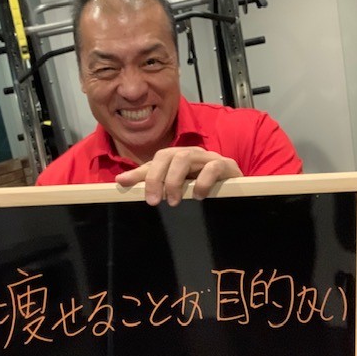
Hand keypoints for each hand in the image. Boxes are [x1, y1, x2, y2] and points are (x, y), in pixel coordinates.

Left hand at [115, 147, 242, 206]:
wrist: (236, 187)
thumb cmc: (202, 186)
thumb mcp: (176, 185)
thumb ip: (150, 181)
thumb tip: (120, 180)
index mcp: (177, 157)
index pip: (155, 160)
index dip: (139, 171)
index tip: (123, 183)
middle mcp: (191, 154)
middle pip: (168, 156)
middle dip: (156, 178)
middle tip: (153, 201)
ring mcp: (209, 158)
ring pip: (185, 158)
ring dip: (175, 180)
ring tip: (173, 201)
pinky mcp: (226, 165)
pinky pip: (213, 167)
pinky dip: (203, 181)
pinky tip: (199, 196)